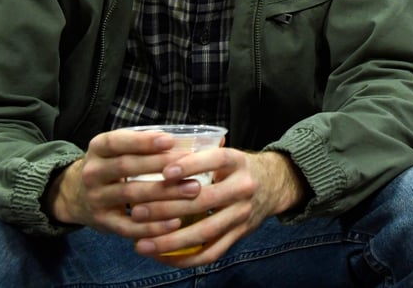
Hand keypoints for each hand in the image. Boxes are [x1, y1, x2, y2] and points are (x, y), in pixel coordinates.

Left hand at [45, 130, 304, 266]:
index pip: (215, 160)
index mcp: (238, 161)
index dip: (190, 165)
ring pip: (206, 231)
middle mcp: (244, 187)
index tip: (163, 172)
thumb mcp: (226, 154)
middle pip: (205, 200)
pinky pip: (212, 252)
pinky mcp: (240, 235)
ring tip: (142, 244)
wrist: (274, 184)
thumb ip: (199, 156)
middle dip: (167, 207)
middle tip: (137, 211)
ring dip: (171, 241)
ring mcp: (243, 214)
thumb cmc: (237, 168)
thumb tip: (156, 154)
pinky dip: (186, 258)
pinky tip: (162, 257)